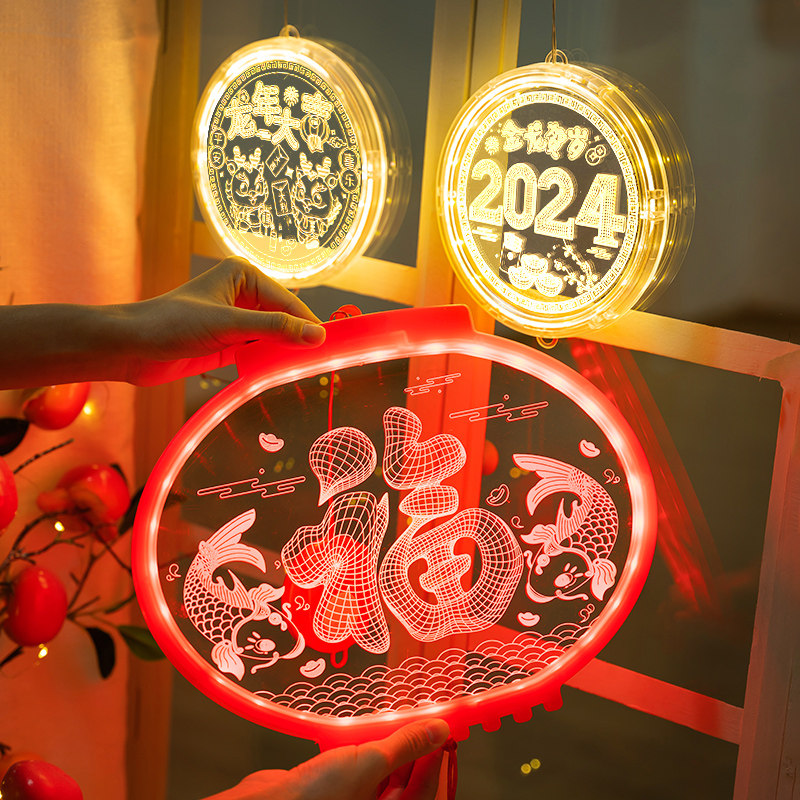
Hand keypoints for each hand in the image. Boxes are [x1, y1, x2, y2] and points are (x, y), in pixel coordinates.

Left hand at [126, 257, 325, 384]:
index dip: (310, 325)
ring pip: (274, 337)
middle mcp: (243, 294)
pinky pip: (259, 352)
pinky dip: (269, 363)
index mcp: (244, 275)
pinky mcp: (229, 343)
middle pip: (285, 319)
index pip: (289, 302)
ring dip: (285, 353)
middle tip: (322, 363)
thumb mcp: (229, 324)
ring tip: (306, 371)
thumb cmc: (172, 323)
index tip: (332, 347)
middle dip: (299, 339)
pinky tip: (281, 375)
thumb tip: (317, 335)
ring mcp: (236, 320)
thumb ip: (275, 329)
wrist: (131, 347)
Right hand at [204, 719, 449, 799]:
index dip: (438, 756)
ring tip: (394, 721)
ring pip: (385, 773)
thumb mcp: (370, 762)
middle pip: (408, 781)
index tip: (445, 728)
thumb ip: (406, 745)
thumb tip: (439, 730)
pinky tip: (364, 731)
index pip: (428, 787)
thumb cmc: (316, 797)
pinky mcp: (338, 789)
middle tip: (422, 719)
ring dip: (390, 748)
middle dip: (415, 750)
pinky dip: (366, 749)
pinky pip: (362, 769)